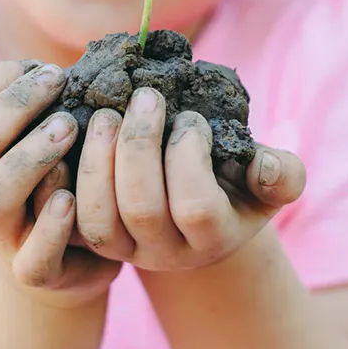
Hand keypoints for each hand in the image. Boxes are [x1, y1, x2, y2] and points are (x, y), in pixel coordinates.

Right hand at [0, 62, 120, 306]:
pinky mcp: (31, 271)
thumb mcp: (28, 131)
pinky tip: (72, 197)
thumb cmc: (48, 172)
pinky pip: (32, 257)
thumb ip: (29, 100)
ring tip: (69, 127)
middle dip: (14, 106)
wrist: (63, 254)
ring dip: (31, 156)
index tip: (38, 65)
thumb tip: (44, 67)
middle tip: (59, 81)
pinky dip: (51, 225)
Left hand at [75, 87, 305, 271]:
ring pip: (98, 216)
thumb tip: (264, 166)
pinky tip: (75, 134)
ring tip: (106, 113)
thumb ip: (281, 174)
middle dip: (139, 144)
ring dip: (97, 157)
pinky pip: (68, 215)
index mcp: (211, 236)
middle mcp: (164, 252)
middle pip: (142, 207)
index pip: (195, 206)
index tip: (190, 117)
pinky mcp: (90, 236)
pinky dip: (66, 175)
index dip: (188, 155)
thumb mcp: (264, 179)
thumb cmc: (230, 182)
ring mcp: (123, 248)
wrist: (192, 206)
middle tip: (145, 96)